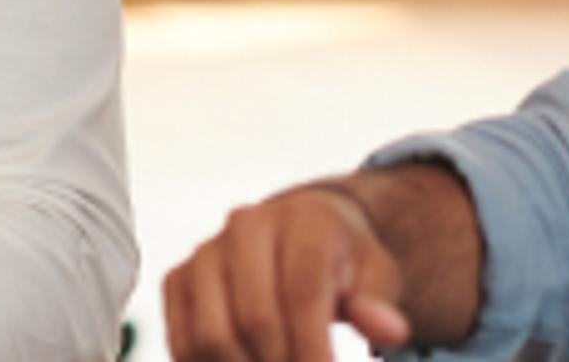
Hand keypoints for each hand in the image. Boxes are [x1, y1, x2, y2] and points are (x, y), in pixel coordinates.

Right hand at [162, 181, 413, 361]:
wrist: (296, 234)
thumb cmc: (342, 264)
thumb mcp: (376, 276)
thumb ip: (379, 304)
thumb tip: (390, 331)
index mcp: (303, 219)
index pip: (303, 292)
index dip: (314, 350)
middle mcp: (246, 226)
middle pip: (256, 320)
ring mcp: (206, 251)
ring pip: (213, 336)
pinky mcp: (178, 278)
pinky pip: (182, 341)